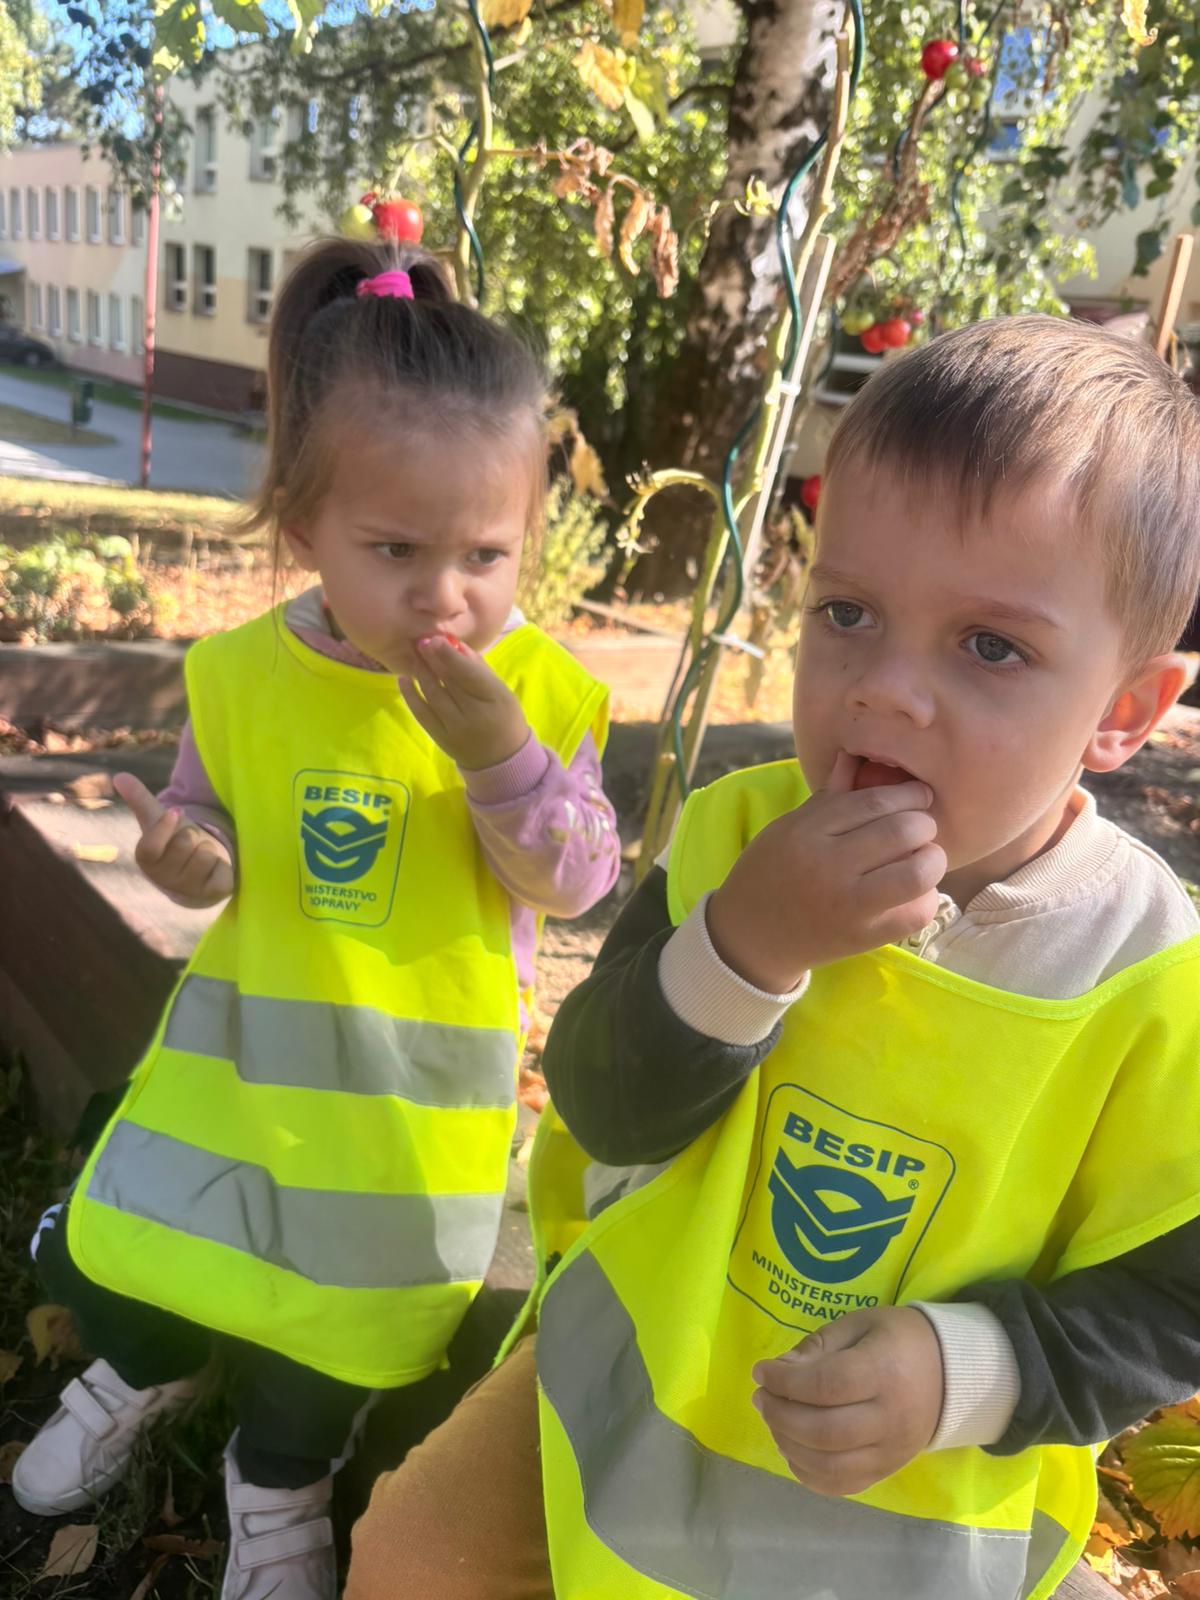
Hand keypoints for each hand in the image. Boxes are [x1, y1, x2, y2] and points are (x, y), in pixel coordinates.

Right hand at [113, 772, 233, 907]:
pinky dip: (221, 862)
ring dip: (208, 847)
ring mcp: (188, 888)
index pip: (150, 847)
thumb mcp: (159, 818)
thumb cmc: (175, 840)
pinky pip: (221, 869)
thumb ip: (139, 798)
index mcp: (146, 860)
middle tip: (190, 842)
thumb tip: (119, 776)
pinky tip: (214, 866)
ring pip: (204, 854)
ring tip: (201, 853)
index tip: (176, 812)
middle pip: (185, 843)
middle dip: (192, 835)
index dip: (164, 827)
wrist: (199, 867)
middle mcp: (164, 879)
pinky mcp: (211, 892)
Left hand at [399, 635, 530, 770]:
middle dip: (432, 659)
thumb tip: (455, 644)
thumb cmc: (504, 717)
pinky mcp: (440, 738)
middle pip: (448, 682)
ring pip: (433, 695)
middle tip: (419, 640)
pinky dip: (410, 695)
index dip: (450, 656)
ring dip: (420, 672)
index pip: (469, 674)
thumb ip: (478, 668)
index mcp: (495, 699)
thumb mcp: (501, 690)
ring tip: (413, 654)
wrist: (502, 759)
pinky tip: (404, 679)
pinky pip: (421, 714)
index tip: (435, 638)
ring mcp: (454, 728)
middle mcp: (473, 715)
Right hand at [705, 751, 944, 991]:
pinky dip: (926, 897)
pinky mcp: (863, 937)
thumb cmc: (771, 872)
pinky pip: (917, 912)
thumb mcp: (789, 827)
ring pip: (918, 873)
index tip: (919, 794)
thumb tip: (856, 755)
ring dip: (932, 859)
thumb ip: (829, 795)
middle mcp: (828, 866)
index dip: (907, 793)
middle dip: (924, 823)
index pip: (874, 801)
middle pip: (903, 831)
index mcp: (807, 832)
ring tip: (924, 857)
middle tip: (922, 827)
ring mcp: (848, 905)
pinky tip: (914, 891)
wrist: (752, 935)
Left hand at [752, 1306, 943, 1495]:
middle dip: (780, 1415)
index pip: (826, 1385)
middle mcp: (890, 1418)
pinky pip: (841, 1485)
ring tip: (774, 1419)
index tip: (761, 1372)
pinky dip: (807, 1473)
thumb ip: (818, 1346)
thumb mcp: (860, 1325)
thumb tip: (780, 1370)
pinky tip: (793, 1447)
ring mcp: (890, 1452)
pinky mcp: (886, 1471)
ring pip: (829, 1466)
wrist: (951, 1376)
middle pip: (824, 1431)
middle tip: (762, 1397)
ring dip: (788, 1444)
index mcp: (884, 1372)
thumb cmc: (898, 1341)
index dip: (785, 1381)